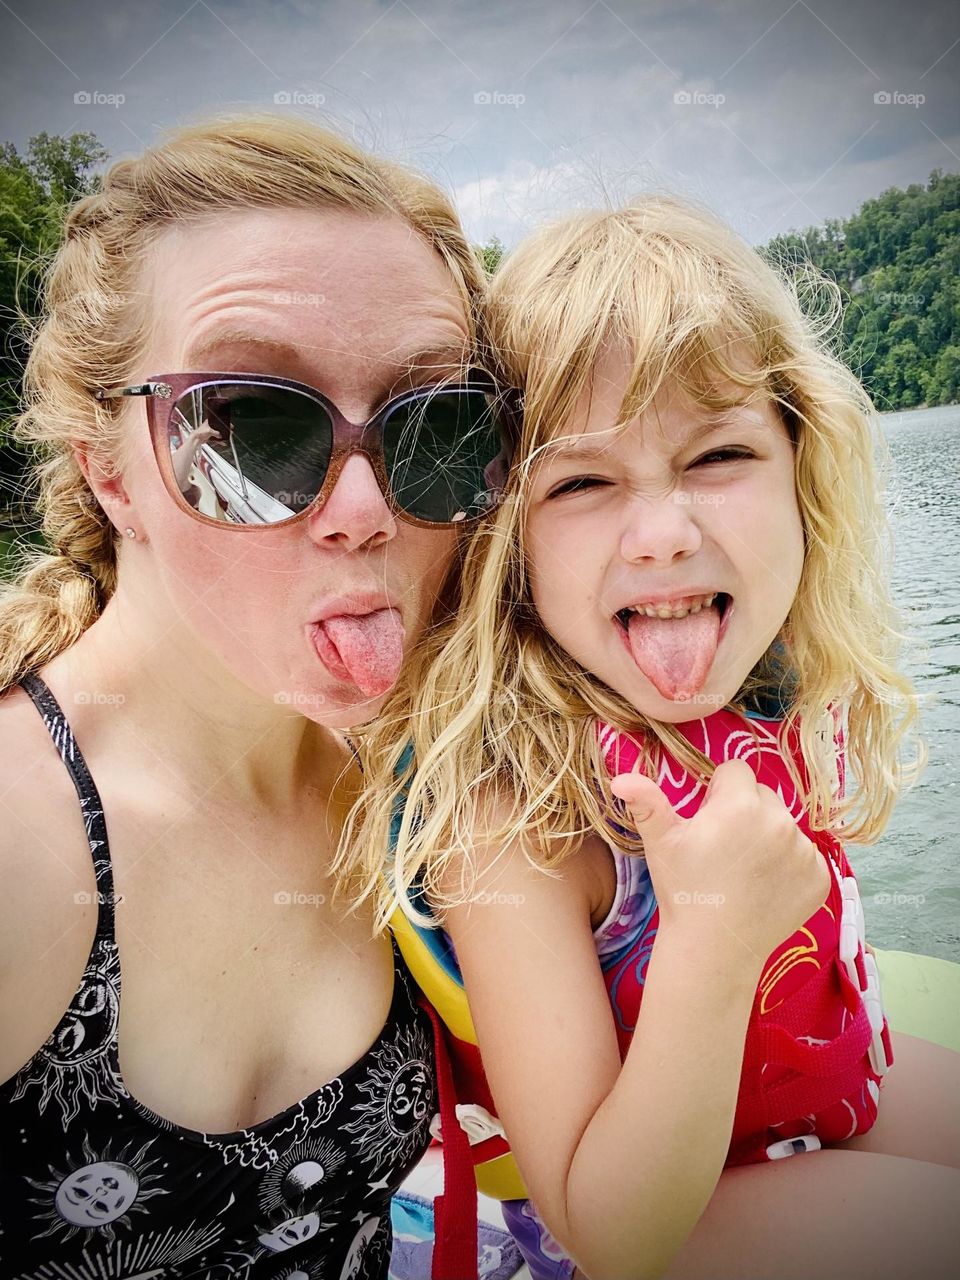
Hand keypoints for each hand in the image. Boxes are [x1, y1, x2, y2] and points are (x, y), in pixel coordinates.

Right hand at [610, 760, 831, 968]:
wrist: (713, 949)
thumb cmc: (684, 890)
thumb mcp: (661, 843)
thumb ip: (645, 802)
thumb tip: (621, 778)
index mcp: (741, 804)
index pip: (735, 772)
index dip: (718, 793)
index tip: (708, 822)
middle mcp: (780, 822)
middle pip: (763, 796)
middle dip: (746, 811)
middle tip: (725, 848)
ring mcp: (804, 852)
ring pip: (785, 826)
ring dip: (769, 838)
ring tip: (744, 871)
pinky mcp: (820, 878)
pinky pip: (806, 856)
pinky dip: (790, 867)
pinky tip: (766, 887)